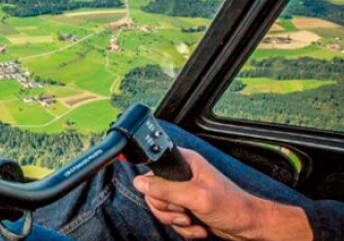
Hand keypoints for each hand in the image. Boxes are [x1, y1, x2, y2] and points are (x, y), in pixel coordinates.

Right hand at [133, 148, 312, 240]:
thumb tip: (139, 182)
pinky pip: (172, 219)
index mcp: (184, 162)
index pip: (153, 169)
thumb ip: (166, 189)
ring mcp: (184, 192)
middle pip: (154, 193)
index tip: (169, 197)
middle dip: (168, 209)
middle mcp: (182, 175)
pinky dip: (183, 228)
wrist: (249, 227)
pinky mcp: (187, 207)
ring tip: (193, 220)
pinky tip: (198, 227)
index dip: (156, 186)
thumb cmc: (232, 206)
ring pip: (162, 208)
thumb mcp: (195, 196)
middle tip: (184, 212)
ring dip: (177, 221)